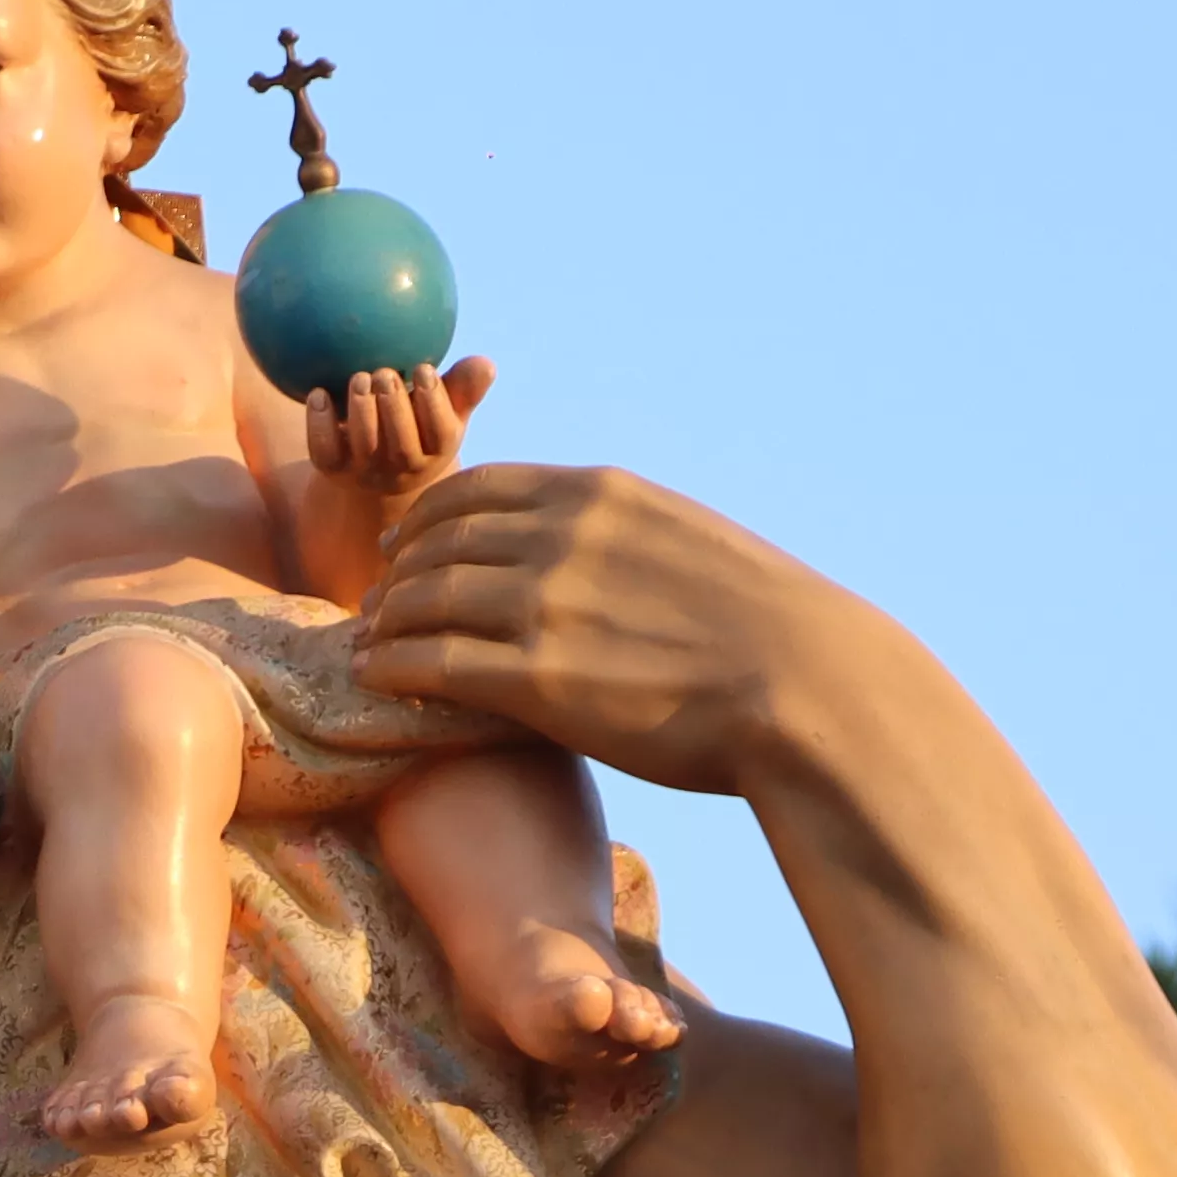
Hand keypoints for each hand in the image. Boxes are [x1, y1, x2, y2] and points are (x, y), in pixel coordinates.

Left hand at [301, 355, 492, 504]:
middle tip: (384, 372)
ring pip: (364, 447)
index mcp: (436, 452)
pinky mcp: (333, 470)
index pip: (439, 435)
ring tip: (359, 378)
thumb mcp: (449, 408)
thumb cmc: (421, 424)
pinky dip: (319, 424)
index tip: (424, 369)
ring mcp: (366, 473)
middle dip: (394, 408)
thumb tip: (486, 364)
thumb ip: (465, 387)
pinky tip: (318, 394)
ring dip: (361, 411)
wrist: (379, 466)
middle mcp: (403, 470)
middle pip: (402, 448)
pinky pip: (324, 451)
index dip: (432, 403)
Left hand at [350, 464, 889, 799]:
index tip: (407, 543)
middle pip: (436, 542)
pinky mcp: (536, 680)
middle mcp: (561, 537)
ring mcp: (544, 605)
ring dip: (383, 621)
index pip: (477, 487)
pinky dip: (390, 666)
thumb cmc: (770, 631)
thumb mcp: (692, 543)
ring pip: (420, 599)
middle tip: (377, 602)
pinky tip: (376, 679)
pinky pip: (429, 663)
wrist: (809, 688)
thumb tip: (604, 556)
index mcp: (600, 495)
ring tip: (367, 644)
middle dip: (397, 571)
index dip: (428, 517)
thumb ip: (627, 539)